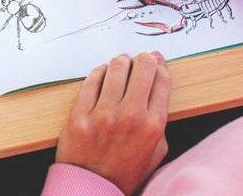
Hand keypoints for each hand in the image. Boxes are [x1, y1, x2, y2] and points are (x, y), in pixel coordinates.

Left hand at [55, 52, 169, 195]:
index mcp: (153, 126)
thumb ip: (160, 121)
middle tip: (138, 60)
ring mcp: (104, 114)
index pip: (161, 80)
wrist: (93, 188)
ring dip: (120, 61)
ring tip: (120, 64)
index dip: (160, 64)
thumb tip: (158, 85)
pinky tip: (102, 73)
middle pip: (142, 67)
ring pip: (116, 67)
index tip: (156, 59)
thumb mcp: (155, 152)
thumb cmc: (125, 170)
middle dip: (142, 58)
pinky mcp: (81, 114)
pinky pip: (92, 79)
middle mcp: (131, 117)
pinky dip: (99, 71)